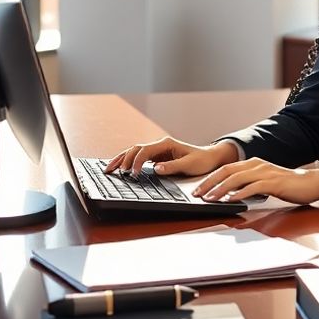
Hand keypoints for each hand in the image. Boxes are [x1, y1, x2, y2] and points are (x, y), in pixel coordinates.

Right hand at [103, 137, 238, 176]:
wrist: (209, 158)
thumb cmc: (201, 160)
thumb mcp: (188, 165)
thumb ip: (172, 167)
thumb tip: (155, 169)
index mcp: (166, 144)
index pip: (145, 151)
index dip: (136, 162)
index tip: (132, 174)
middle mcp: (160, 145)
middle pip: (135, 149)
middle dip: (123, 159)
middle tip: (113, 171)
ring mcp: (158, 150)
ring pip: (135, 152)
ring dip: (122, 159)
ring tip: (109, 168)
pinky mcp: (157, 156)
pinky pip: (139, 157)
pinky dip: (128, 162)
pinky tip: (121, 167)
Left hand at [194, 157, 318, 204]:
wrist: (310, 183)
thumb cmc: (287, 185)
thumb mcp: (263, 183)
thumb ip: (248, 186)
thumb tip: (229, 195)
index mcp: (252, 164)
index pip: (226, 169)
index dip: (210, 179)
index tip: (198, 189)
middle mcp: (256, 165)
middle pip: (227, 171)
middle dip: (209, 183)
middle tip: (197, 193)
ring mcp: (265, 172)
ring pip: (237, 178)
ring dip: (221, 189)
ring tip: (210, 198)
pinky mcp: (274, 182)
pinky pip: (253, 187)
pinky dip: (240, 193)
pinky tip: (231, 200)